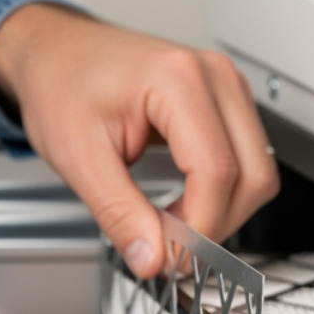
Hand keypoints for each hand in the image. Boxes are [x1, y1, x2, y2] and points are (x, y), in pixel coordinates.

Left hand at [0, 3, 277, 279]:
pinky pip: (247, 161)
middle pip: (252, 175)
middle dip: (215, 225)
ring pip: (258, 172)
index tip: (168, 259)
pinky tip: (183, 205)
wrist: (55, 53)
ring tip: (171, 227)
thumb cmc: (60, 84)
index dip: (197, 228)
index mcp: (177, 79)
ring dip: (222, 213)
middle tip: (168, 251)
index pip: (216, 172)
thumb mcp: (78, 156)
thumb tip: (153, 259)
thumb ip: (119, 212)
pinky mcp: (226, 103)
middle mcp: (214, 77)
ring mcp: (226, 86)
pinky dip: (221, 195)